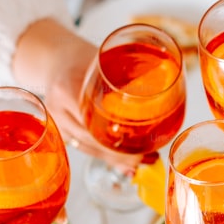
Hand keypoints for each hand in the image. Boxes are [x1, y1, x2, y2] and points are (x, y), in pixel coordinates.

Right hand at [13, 18, 138, 169]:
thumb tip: (166, 89)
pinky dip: (108, 158)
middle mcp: (58, 109)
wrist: (56, 59)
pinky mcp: (61, 131)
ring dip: (117, 160)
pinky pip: (86, 149)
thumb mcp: (105, 60)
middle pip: (91, 141)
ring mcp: (57, 123)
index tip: (139, 146)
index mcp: (67, 88)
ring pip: (90, 149)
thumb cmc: (84, 57)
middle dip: (121, 154)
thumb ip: (127, 75)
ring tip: (142, 162)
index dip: (116, 140)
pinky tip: (126, 166)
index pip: (92, 124)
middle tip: (146, 157)